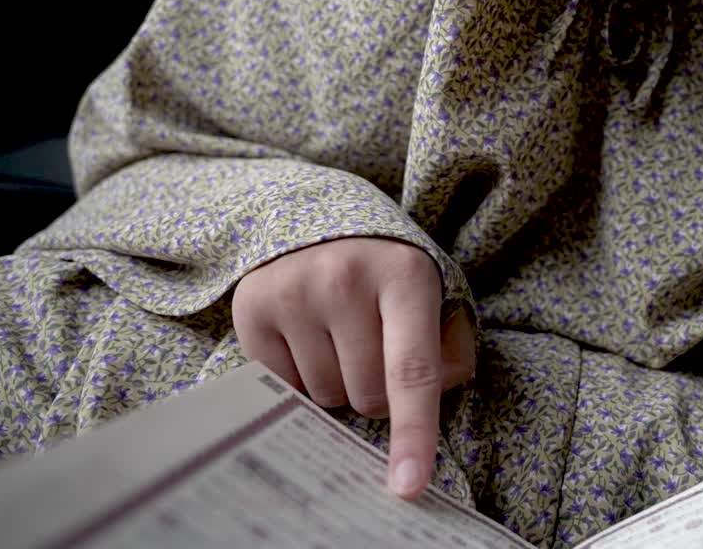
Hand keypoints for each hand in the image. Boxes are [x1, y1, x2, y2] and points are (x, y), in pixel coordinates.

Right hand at [232, 237, 475, 498]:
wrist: (322, 219)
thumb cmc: (390, 271)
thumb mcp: (436, 293)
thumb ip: (449, 352)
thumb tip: (429, 403)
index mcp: (406, 276)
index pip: (411, 372)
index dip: (413, 433)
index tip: (408, 484)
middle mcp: (345, 280)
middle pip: (367, 396)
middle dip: (377, 394)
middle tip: (376, 351)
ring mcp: (294, 292)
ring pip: (325, 397)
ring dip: (338, 385)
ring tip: (340, 337)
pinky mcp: (253, 307)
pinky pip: (284, 386)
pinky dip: (302, 376)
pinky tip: (309, 336)